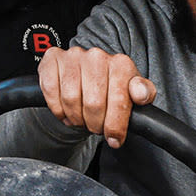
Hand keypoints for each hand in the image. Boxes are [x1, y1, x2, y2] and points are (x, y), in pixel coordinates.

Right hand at [36, 46, 152, 146]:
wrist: (86, 75)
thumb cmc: (111, 88)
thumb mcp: (133, 92)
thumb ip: (144, 93)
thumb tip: (141, 94)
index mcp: (121, 64)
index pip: (120, 100)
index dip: (115, 125)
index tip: (114, 138)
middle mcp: (97, 56)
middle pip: (94, 104)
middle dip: (95, 124)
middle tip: (96, 128)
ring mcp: (73, 56)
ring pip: (71, 99)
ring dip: (76, 118)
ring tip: (82, 119)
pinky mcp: (52, 59)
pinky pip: (51, 91)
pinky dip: (58, 109)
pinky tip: (66, 111)